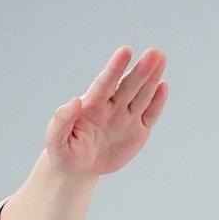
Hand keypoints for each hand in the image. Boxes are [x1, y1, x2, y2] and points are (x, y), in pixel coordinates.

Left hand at [44, 47, 169, 176]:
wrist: (77, 168)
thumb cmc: (64, 149)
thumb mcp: (55, 138)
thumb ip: (62, 119)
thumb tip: (75, 101)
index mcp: (91, 105)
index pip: (105, 83)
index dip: (115, 68)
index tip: (125, 51)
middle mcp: (111, 107)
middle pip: (128, 85)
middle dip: (141, 70)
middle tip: (154, 53)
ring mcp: (126, 118)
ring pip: (142, 95)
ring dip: (152, 78)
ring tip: (160, 59)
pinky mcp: (138, 131)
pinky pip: (150, 115)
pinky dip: (157, 102)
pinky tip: (163, 86)